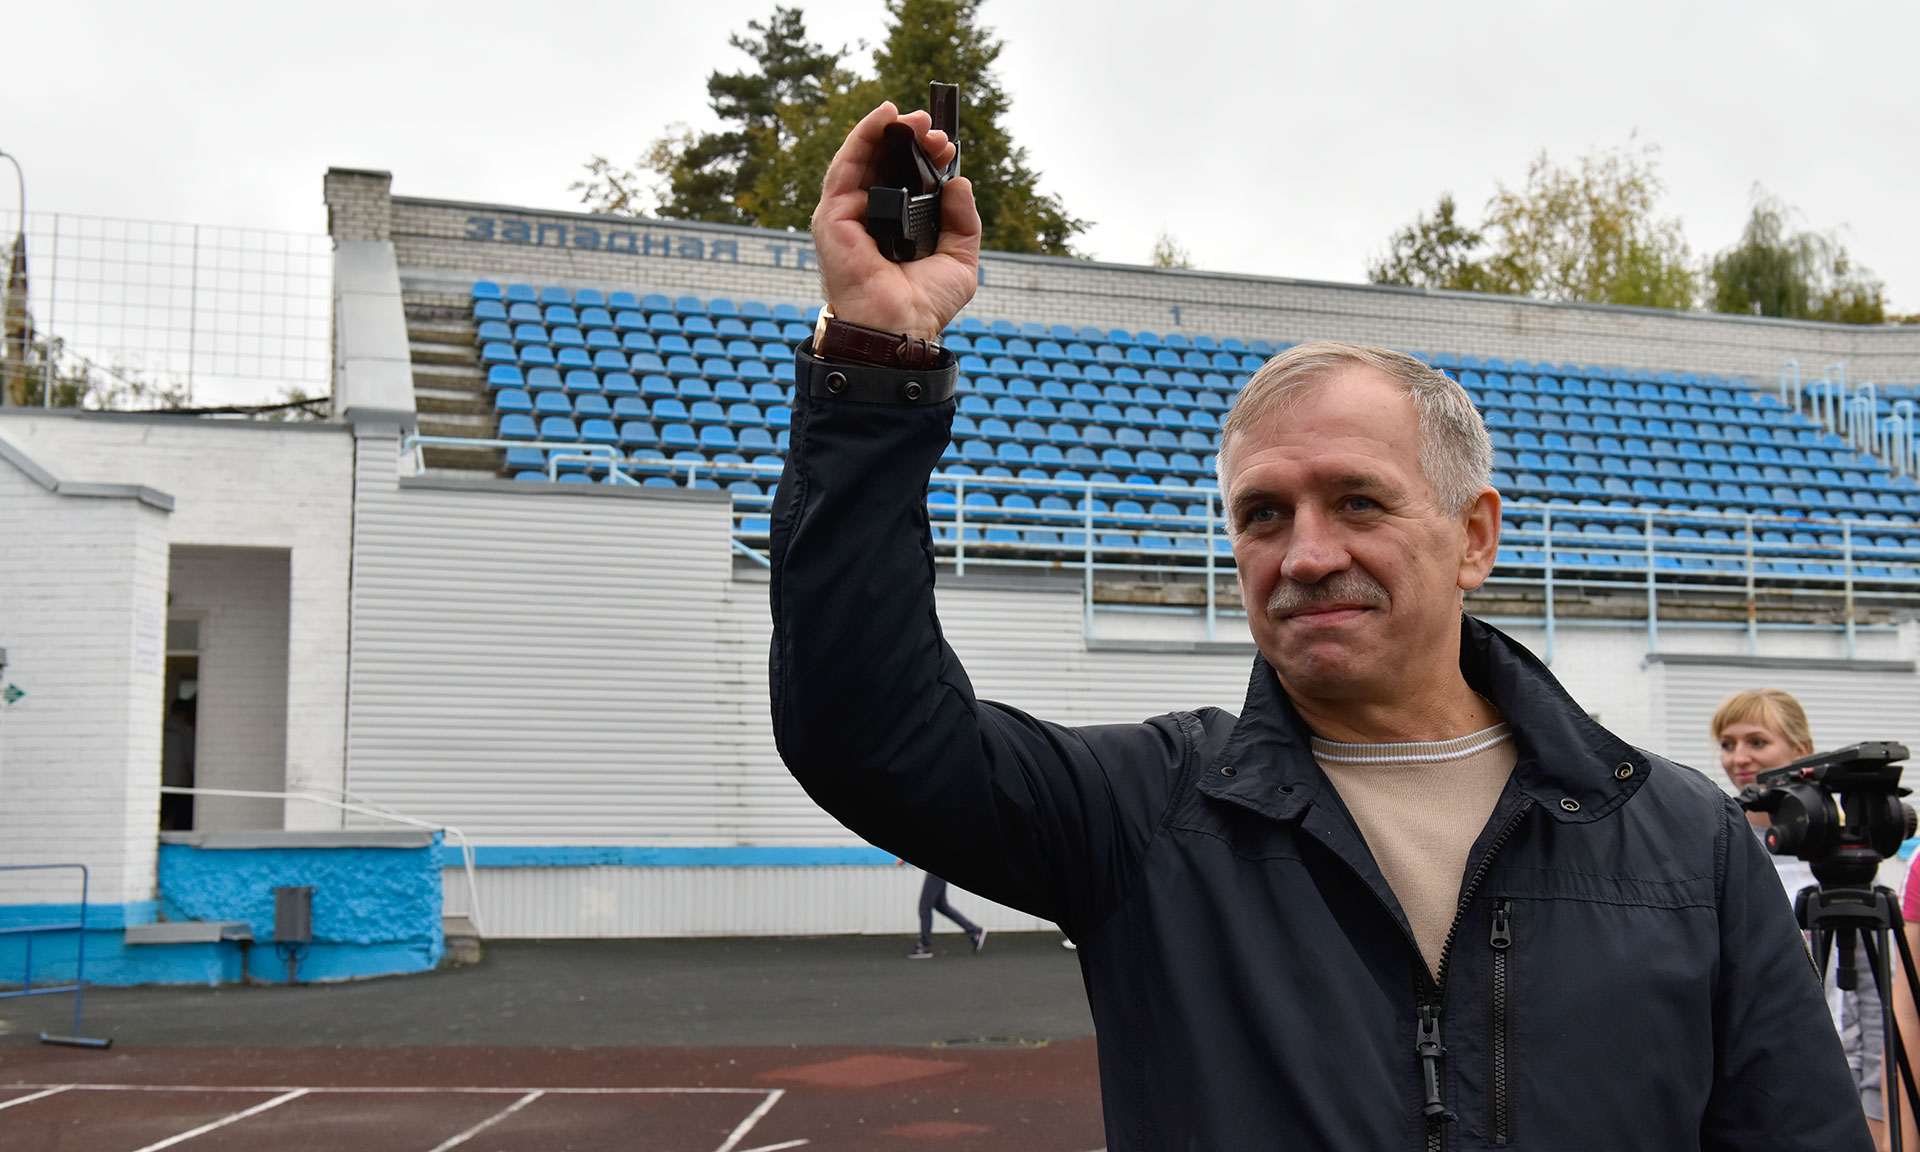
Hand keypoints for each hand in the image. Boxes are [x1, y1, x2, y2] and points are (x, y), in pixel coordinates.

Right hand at [811, 101, 980, 343]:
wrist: (901, 329)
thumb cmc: (924, 305)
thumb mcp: (959, 259)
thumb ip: (962, 221)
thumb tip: (960, 182)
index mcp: (894, 228)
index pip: (905, 180)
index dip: (925, 158)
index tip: (947, 146)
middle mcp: (868, 219)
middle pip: (882, 164)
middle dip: (908, 139)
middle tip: (931, 125)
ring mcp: (847, 216)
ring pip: (862, 159)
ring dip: (886, 131)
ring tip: (913, 117)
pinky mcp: (832, 216)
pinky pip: (845, 166)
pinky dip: (862, 136)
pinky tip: (883, 117)